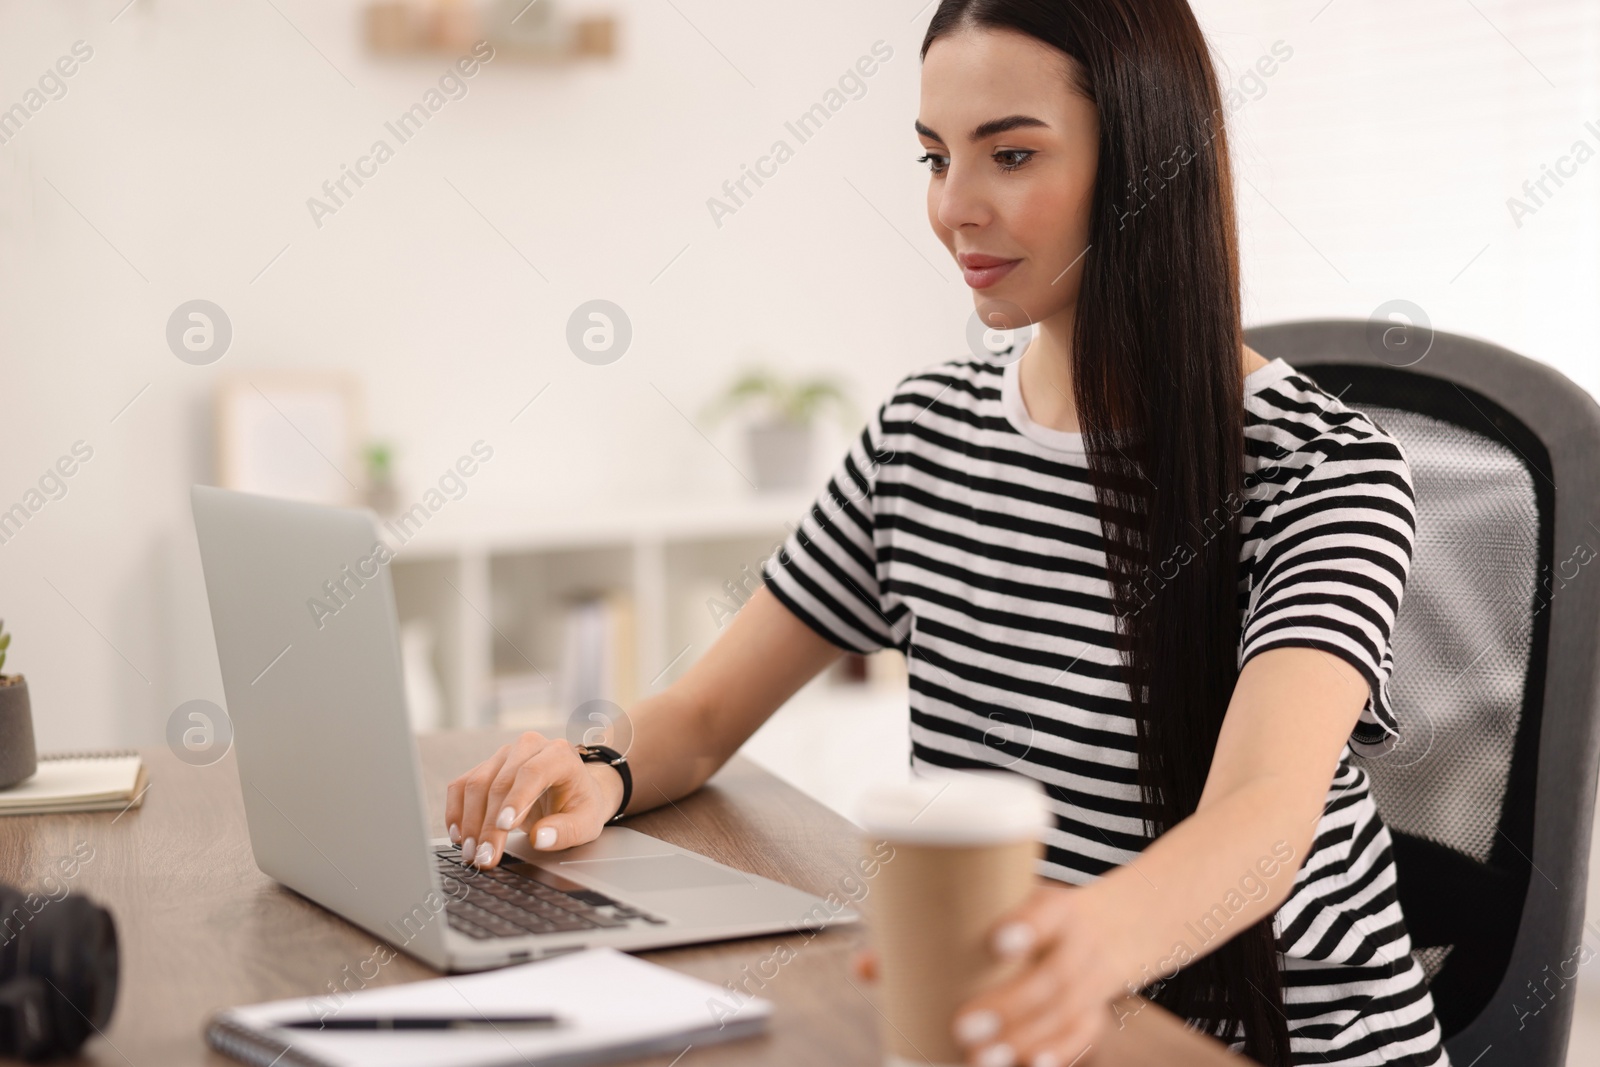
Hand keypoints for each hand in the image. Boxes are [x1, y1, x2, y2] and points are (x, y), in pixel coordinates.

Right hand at [444, 733, 623, 868]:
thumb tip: (540, 838)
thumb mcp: (586, 822)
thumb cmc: (579, 805)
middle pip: (500, 782)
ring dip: (469, 822)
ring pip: (476, 784)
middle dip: (489, 824)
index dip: (517, 798)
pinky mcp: (485, 767)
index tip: (505, 826)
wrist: (572, 790)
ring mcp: (503, 755)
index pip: (533, 772)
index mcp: (559, 754)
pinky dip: (456, 812)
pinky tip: (459, 836)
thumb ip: (567, 831)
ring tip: (472, 853)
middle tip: (485, 856)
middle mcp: (528, 747)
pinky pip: (461, 786)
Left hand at [950, 884, 1129, 1066]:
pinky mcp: (1094, 1014)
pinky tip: (1031, 1066)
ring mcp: (1092, 983)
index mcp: (1056, 908)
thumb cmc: (1027, 921)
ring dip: (1023, 1040)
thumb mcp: (1001, 909)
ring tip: (981, 1059)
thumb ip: (936, 935)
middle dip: (1010, 1005)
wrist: (1105, 930)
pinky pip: (1080, 1037)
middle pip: (1053, 976)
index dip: (1026, 927)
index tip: (995, 942)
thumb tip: (866, 967)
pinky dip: (1057, 1054)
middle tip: (962, 1027)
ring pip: (1064, 1014)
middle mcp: (1079, 944)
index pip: (1048, 912)